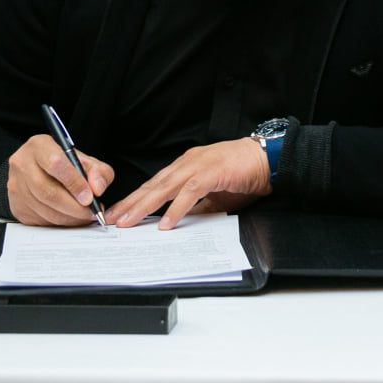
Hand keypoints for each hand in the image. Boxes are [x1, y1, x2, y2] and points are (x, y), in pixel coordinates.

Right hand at [6, 134, 113, 226]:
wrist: (39, 169)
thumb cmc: (64, 163)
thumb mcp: (84, 160)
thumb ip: (98, 171)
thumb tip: (98, 188)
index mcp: (39, 146)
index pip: (55, 164)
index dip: (74, 183)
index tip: (90, 197)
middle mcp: (22, 165)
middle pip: (48, 192)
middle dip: (74, 207)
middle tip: (92, 212)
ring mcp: (16, 187)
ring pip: (44, 209)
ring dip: (69, 218)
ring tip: (85, 216)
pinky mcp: (17, 207)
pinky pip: (40, 221)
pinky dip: (60, 223)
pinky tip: (71, 218)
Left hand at [106, 138, 271, 229]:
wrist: (270, 159)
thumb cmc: (245, 174)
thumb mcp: (216, 195)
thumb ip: (199, 207)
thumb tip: (183, 222)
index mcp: (187, 166)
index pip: (155, 185)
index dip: (135, 200)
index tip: (119, 214)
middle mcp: (188, 163)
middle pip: (153, 186)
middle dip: (130, 203)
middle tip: (112, 219)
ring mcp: (199, 166)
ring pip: (165, 188)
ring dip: (144, 206)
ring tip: (128, 222)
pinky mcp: (213, 172)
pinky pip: (190, 192)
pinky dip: (176, 208)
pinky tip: (165, 222)